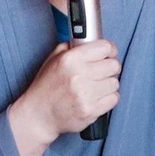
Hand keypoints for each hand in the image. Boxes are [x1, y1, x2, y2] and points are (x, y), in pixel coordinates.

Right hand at [8, 40, 120, 155]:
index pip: (105, 47)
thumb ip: (73, 48)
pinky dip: (108, 98)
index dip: (110, 50)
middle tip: (102, 71)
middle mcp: (78, 76)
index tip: (109, 54)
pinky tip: (97, 97)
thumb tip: (93, 41)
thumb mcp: (54, 59)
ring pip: (115, 83)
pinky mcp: (91, 111)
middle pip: (114, 65)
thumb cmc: (47, 86)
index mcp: (70, 59)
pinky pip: (114, 99)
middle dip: (110, 67)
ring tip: (97, 86)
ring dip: (108, 84)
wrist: (39, 114)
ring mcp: (85, 95)